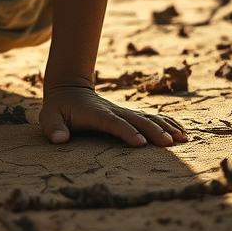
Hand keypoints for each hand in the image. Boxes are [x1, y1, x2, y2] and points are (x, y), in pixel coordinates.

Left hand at [39, 83, 188, 146]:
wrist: (69, 87)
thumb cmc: (59, 108)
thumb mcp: (49, 117)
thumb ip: (54, 128)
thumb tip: (59, 140)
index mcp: (95, 113)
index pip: (113, 123)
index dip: (126, 131)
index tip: (140, 142)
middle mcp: (113, 111)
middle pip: (136, 120)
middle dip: (152, 130)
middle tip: (169, 143)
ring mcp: (122, 111)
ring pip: (147, 117)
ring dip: (164, 126)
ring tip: (182, 138)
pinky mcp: (129, 114)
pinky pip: (151, 117)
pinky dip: (167, 123)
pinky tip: (181, 132)